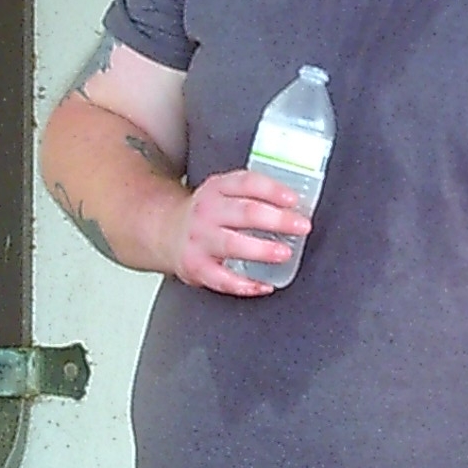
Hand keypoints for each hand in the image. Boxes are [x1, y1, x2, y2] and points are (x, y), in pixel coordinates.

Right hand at [162, 169, 311, 295]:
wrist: (166, 231)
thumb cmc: (208, 214)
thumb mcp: (224, 192)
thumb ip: (252, 194)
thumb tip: (296, 207)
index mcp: (217, 188)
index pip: (247, 182)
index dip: (273, 190)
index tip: (294, 199)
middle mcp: (207, 211)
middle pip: (245, 212)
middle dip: (277, 219)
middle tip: (301, 226)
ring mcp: (200, 239)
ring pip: (233, 244)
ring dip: (262, 250)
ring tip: (284, 253)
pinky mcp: (196, 266)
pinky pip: (222, 278)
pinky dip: (244, 284)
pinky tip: (264, 285)